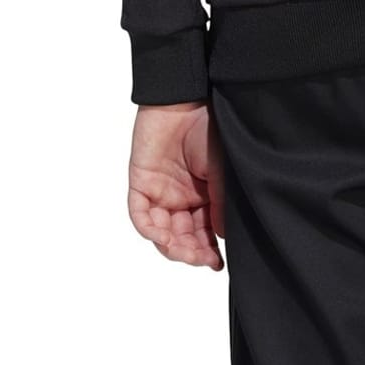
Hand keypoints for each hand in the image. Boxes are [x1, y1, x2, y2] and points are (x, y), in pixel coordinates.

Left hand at [127, 100, 225, 270]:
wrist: (187, 101)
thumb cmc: (210, 129)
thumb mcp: (223, 173)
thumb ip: (220, 207)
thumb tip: (222, 240)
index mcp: (205, 194)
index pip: (205, 231)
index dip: (209, 250)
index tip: (217, 264)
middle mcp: (182, 197)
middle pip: (183, 236)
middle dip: (192, 252)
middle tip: (202, 260)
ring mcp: (161, 192)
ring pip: (162, 232)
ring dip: (172, 246)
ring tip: (185, 252)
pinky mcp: (141, 184)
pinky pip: (141, 215)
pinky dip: (150, 229)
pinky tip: (164, 237)